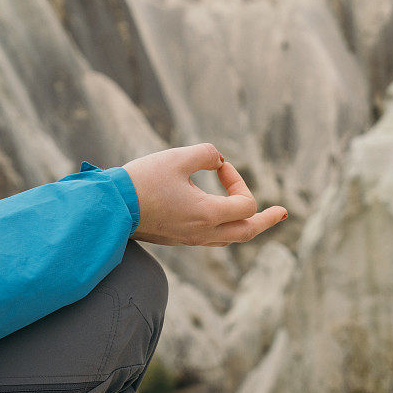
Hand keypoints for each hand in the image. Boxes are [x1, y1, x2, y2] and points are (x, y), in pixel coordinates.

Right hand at [123, 143, 287, 245]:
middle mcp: (203, 232)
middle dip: (267, 220)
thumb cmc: (142, 181)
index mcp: (207, 215)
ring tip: (261, 218)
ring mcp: (190, 238)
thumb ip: (207, 154)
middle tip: (283, 214)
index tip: (218, 166)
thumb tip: (218, 160)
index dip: (239, 179)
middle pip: (247, 232)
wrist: (108, 208)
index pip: (246, 203)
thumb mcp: (178, 157)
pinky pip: (213, 237)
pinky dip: (227, 226)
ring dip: (248, 225)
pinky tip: (226, 218)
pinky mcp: (178, 238)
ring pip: (230, 238)